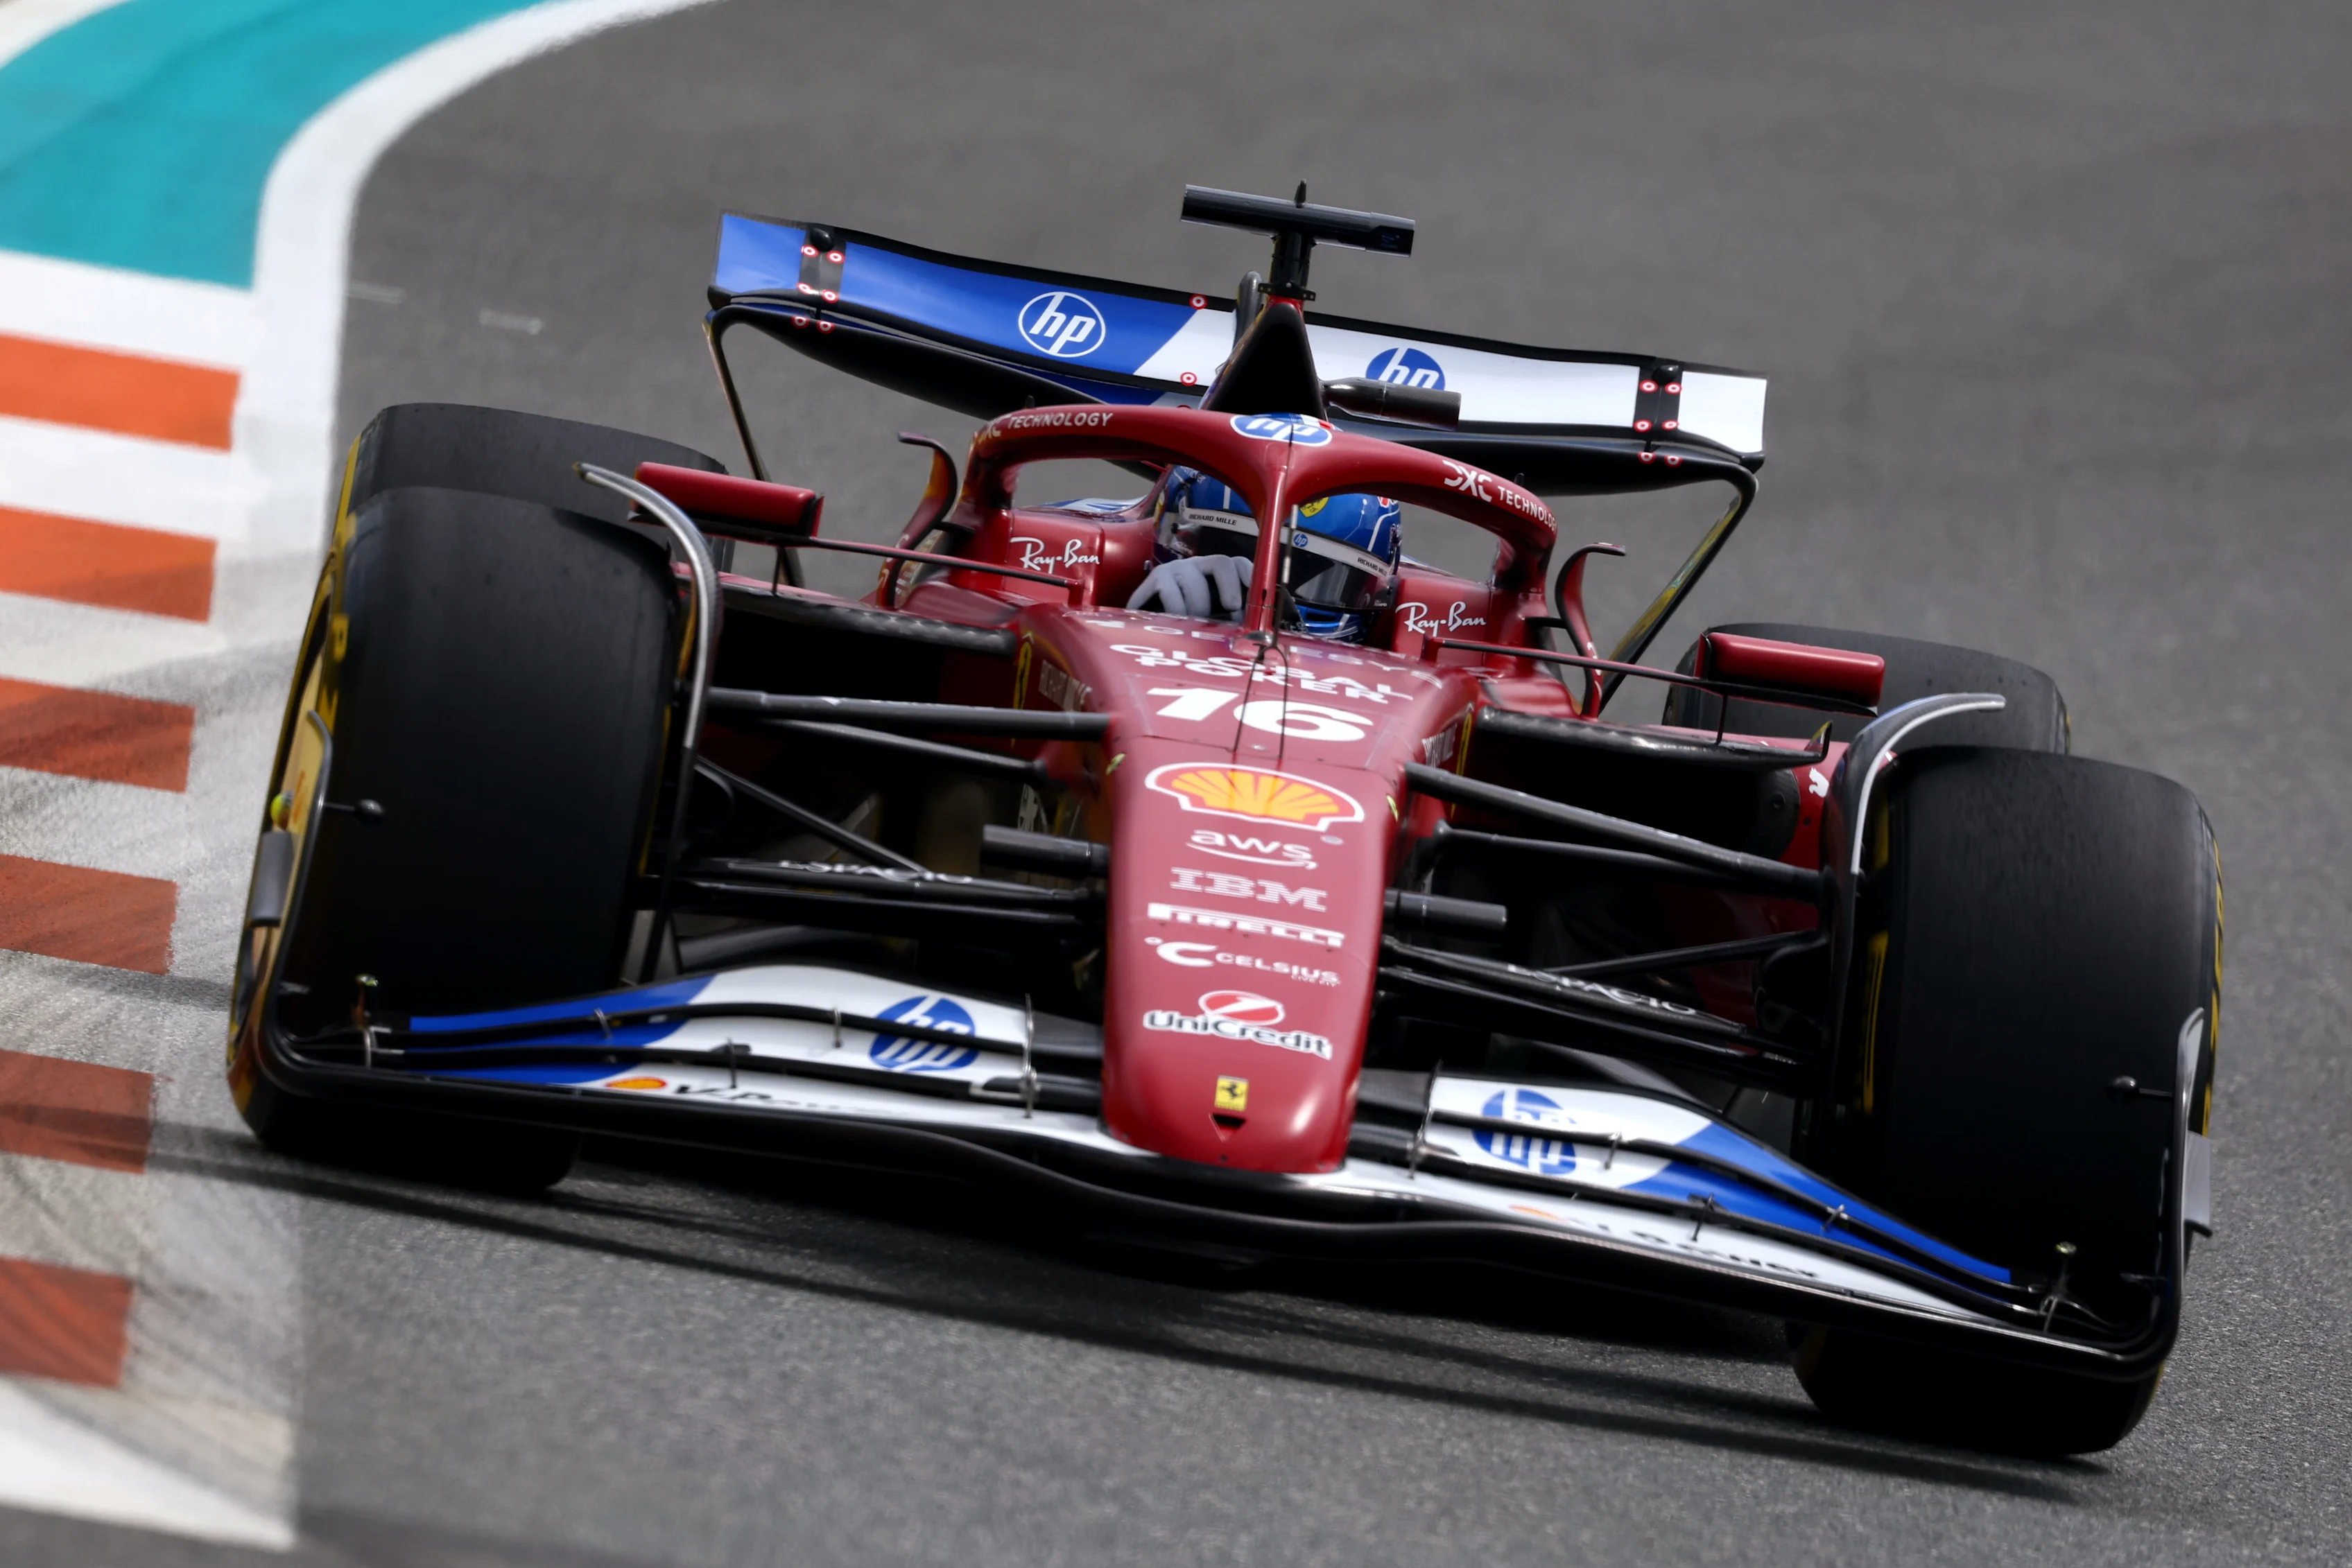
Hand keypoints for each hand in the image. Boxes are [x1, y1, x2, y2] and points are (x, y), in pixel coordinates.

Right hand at [1127, 554, 1251, 618]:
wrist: (1147, 622)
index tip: (1256, 597)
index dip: (1249, 576)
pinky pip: (1169, 590)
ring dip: (1199, 606)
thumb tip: (1253, 634)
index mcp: (1218, 574)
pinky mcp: (1157, 577)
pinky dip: (1175, 609)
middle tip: (1232, 611)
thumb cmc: (1186, 622)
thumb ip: (1231, 621)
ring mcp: (1178, 569)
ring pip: (1194, 579)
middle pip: (1221, 563)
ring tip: (1197, 627)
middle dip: (1229, 588)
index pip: (1239, 564)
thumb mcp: (1212, 620)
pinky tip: (1174, 626)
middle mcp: (1200, 565)